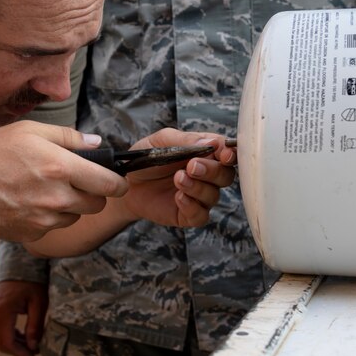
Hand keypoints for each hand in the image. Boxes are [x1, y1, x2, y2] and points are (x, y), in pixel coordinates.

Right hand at [0, 122, 127, 241]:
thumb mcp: (28, 131)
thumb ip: (68, 137)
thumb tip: (96, 143)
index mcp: (60, 168)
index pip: (108, 184)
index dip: (118, 183)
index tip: (118, 181)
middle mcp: (56, 198)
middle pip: (96, 204)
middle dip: (93, 194)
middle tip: (76, 182)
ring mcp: (44, 220)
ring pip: (75, 217)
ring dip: (69, 207)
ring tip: (44, 190)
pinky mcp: (32, 235)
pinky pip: (52, 228)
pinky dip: (48, 218)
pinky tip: (28, 202)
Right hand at [0, 280, 47, 355]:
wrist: (20, 264)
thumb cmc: (32, 282)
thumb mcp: (38, 303)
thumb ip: (35, 326)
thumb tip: (33, 346)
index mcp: (3, 312)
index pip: (6, 342)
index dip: (19, 353)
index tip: (33, 355)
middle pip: (2, 342)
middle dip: (17, 350)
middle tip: (35, 352)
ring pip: (0, 337)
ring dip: (15, 344)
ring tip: (33, 344)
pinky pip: (1, 330)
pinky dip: (11, 336)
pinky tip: (25, 336)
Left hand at [121, 129, 236, 227]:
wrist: (125, 182)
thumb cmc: (146, 158)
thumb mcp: (161, 141)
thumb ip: (186, 140)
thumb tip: (212, 142)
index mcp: (204, 153)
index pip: (227, 153)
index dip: (230, 154)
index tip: (223, 154)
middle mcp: (206, 176)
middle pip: (225, 176)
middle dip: (212, 170)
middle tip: (192, 166)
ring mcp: (198, 196)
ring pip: (213, 195)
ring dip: (197, 187)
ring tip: (178, 179)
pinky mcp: (188, 214)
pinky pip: (201, 215)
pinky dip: (192, 206)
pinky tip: (178, 197)